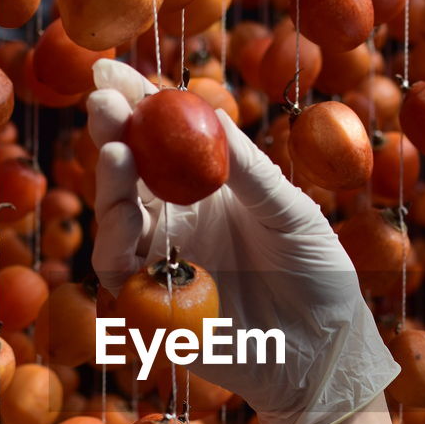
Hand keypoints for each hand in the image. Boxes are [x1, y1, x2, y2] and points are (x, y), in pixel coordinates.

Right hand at [88, 59, 398, 423]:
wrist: (323, 352)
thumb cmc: (318, 277)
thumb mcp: (293, 212)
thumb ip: (250, 171)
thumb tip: (212, 113)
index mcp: (210, 189)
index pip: (165, 138)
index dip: (137, 104)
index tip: (112, 71)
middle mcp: (179, 220)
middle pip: (130, 170)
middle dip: (112, 132)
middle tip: (101, 102)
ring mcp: (163, 262)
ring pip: (117, 217)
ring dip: (110, 183)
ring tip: (118, 152)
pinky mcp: (155, 306)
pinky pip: (121, 273)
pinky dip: (116, 244)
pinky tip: (126, 217)